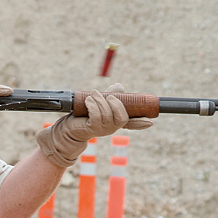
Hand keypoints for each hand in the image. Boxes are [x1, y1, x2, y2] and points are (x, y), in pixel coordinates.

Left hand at [36, 84, 152, 167]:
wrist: (66, 128)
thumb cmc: (82, 115)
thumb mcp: (98, 102)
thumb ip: (109, 96)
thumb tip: (119, 87)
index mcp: (115, 122)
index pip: (132, 123)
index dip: (141, 123)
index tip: (151, 121)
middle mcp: (111, 128)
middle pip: (122, 117)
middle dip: (115, 103)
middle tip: (106, 95)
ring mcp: (102, 130)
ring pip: (108, 114)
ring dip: (100, 101)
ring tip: (92, 95)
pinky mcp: (91, 129)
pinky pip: (96, 116)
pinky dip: (93, 106)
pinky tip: (88, 101)